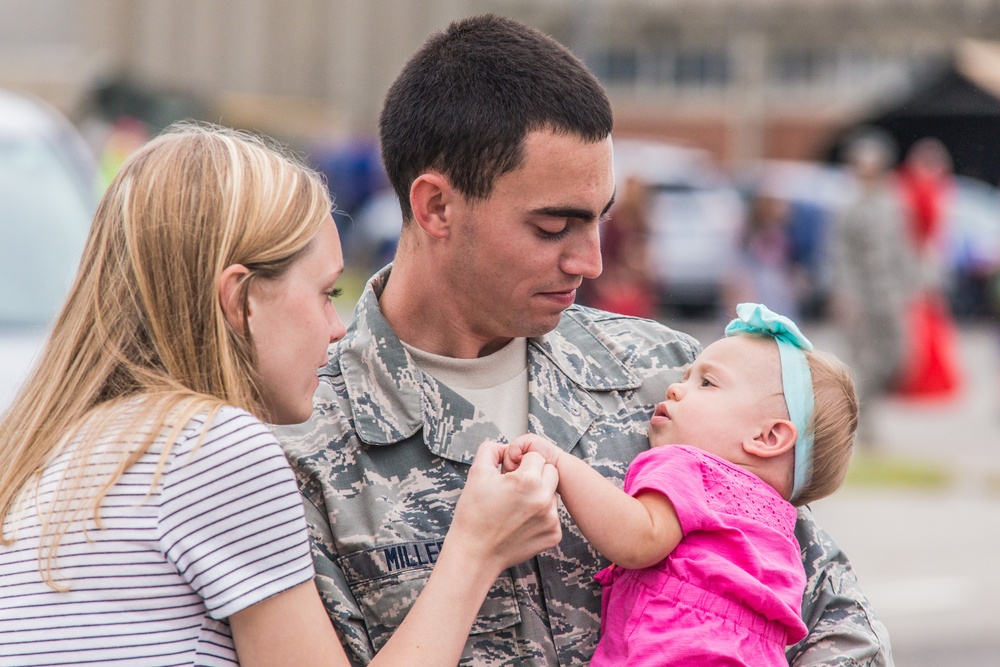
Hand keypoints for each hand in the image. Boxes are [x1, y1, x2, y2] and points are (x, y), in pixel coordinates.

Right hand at [447, 440, 560, 571]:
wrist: (474, 554)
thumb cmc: (473, 514)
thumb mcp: (477, 473)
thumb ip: (492, 450)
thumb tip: (506, 448)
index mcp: (527, 480)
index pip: (536, 456)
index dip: (520, 462)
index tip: (508, 474)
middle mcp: (544, 499)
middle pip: (551, 471)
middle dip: (535, 474)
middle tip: (514, 488)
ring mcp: (551, 519)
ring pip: (552, 494)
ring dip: (538, 494)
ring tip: (515, 507)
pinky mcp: (553, 535)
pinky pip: (552, 515)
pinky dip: (540, 515)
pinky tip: (520, 522)